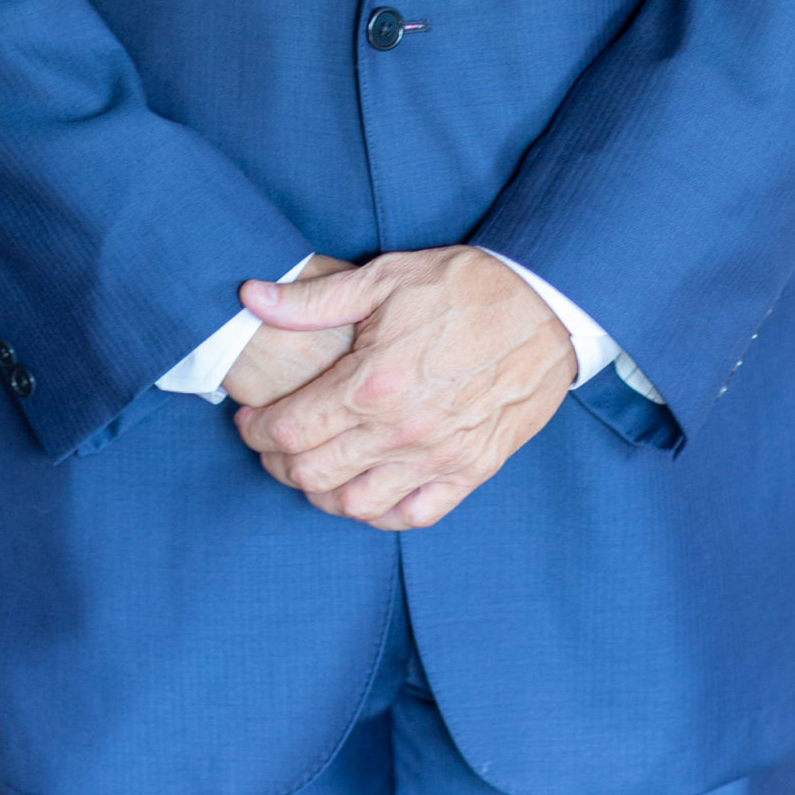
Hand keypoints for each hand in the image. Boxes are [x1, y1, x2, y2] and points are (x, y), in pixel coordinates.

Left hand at [232, 246, 576, 531]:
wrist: (545, 303)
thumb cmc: (463, 285)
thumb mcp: (384, 278)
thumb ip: (312, 298)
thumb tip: (250, 297)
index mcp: (371, 383)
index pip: (288, 430)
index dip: (255, 430)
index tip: (249, 419)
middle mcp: (400, 430)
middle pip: (312, 474)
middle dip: (277, 463)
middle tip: (272, 443)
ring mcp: (437, 457)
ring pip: (355, 505)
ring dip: (321, 494)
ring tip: (314, 468)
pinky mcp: (471, 470)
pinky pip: (412, 516)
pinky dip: (379, 515)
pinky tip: (367, 491)